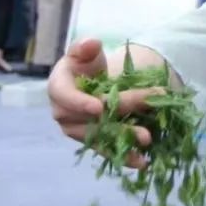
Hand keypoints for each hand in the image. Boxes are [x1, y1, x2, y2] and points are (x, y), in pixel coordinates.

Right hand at [48, 39, 156, 167]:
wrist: (88, 81)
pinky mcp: (91, 141)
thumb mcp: (84, 52)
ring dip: (124, 140)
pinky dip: (124, 156)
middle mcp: (63, 113)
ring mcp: (76, 130)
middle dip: (120, 115)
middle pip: (92, 117)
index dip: (80, 103)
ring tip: (147, 140)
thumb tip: (91, 43)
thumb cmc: (85, 64)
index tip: (99, 107)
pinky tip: (142, 162)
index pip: (65, 97)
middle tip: (147, 108)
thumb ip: (85, 47)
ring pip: (100, 136)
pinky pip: (106, 150)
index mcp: (58, 88)